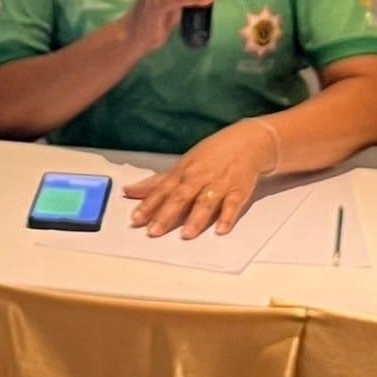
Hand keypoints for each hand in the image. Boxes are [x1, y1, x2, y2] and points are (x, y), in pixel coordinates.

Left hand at [125, 120, 276, 237]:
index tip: (136, 218)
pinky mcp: (239, 190)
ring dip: (196, 218)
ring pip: (206, 202)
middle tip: (153, 231)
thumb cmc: (211, 154)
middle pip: (180, 197)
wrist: (247, 142)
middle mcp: (199, 177)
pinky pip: (233, 205)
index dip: (149, 204)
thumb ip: (157, 182)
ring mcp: (219, 184)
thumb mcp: (182, 164)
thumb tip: (130, 191)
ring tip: (186, 235)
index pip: (162, 190)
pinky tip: (221, 230)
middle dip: (166, 214)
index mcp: (183, 171)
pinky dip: (227, 217)